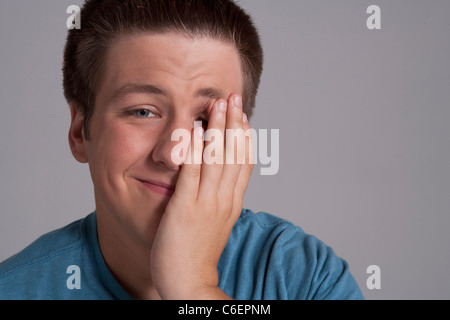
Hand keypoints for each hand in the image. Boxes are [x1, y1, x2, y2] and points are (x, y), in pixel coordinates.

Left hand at [150, 94, 253, 299]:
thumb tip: (220, 181)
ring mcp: (207, 203)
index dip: (244, 137)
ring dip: (218, 128)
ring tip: (218, 103)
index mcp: (232, 203)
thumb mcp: (216, 224)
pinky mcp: (186, 207)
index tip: (243, 115)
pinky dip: (194, 149)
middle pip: (234, 154)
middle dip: (234, 123)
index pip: (244, 163)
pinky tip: (193, 130)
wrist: (189, 283)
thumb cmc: (198, 255)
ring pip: (217, 159)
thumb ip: (219, 201)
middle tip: (234, 97)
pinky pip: (192, 173)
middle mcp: (224, 199)